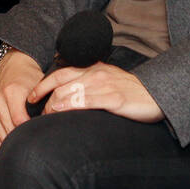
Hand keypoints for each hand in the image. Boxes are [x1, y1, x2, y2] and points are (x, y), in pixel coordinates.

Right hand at [0, 50, 43, 151]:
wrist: (14, 67)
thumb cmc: (29, 78)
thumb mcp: (40, 85)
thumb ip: (44, 103)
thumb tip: (48, 124)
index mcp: (12, 92)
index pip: (20, 121)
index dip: (31, 130)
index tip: (40, 133)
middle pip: (10, 130)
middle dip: (23, 138)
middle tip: (34, 140)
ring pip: (1, 137)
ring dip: (13, 142)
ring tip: (25, 141)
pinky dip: (1, 144)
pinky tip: (11, 142)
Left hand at [32, 62, 164, 122]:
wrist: (157, 95)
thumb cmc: (131, 92)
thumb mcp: (108, 81)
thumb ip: (90, 83)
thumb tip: (67, 96)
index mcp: (93, 69)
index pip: (60, 74)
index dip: (42, 85)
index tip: (31, 97)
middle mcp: (96, 74)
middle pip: (61, 85)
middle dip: (46, 102)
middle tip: (40, 116)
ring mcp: (105, 86)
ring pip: (70, 93)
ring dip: (54, 107)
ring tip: (48, 120)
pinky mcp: (114, 99)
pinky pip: (86, 102)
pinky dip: (70, 107)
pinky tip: (62, 114)